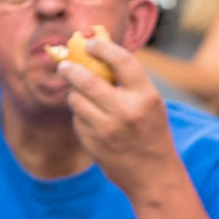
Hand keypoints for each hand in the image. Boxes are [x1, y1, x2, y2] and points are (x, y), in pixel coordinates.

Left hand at [59, 36, 184, 199]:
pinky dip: (81, 117)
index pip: (122, 61)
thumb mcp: (151, 104)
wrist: (153, 175)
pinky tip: (94, 123)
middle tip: (65, 66)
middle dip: (71, 69)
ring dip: (76, 95)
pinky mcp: (93, 142)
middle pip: (87, 79)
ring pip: (76, 99)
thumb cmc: (151, 133)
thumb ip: (128, 81)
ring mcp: (108, 129)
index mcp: (147, 97)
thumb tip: (96, 51)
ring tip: (85, 99)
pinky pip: (77, 119)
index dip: (102, 48)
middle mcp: (127, 111)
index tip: (89, 43)